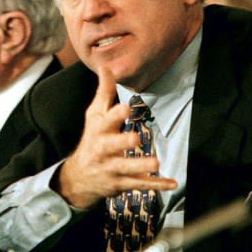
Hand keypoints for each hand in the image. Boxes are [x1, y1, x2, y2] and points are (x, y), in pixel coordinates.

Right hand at [55, 67, 177, 208]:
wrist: (78, 177)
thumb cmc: (92, 139)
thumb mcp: (94, 115)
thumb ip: (104, 91)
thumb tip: (106, 66)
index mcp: (99, 130)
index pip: (106, 121)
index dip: (115, 115)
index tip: (125, 108)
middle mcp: (103, 149)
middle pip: (113, 146)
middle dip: (123, 142)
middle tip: (135, 139)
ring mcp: (112, 167)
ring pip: (127, 168)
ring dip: (141, 166)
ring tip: (156, 163)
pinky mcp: (121, 182)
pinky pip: (140, 184)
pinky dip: (156, 184)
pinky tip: (172, 183)